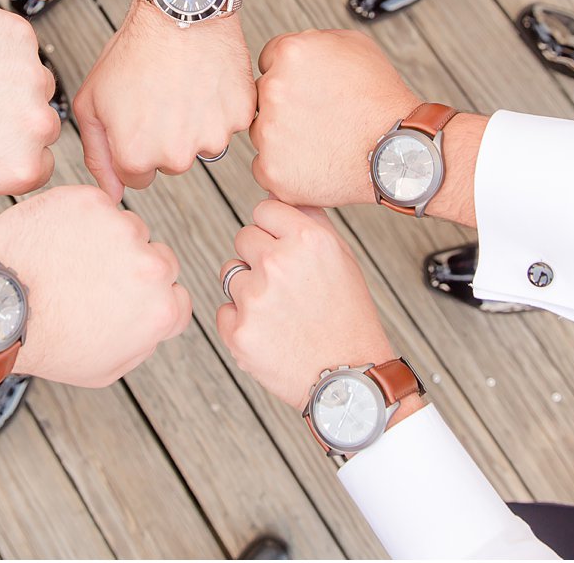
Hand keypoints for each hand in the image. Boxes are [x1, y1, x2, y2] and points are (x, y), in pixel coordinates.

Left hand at [0, 0, 60, 197]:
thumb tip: (8, 163)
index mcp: (21, 166)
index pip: (44, 160)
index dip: (15, 149)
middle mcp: (35, 122)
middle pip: (44, 119)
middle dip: (15, 115)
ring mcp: (29, 74)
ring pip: (34, 78)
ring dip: (9, 78)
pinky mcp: (17, 35)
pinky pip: (18, 42)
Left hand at [0, 186, 191, 393]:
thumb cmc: (42, 341)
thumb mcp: (105, 368)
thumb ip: (144, 342)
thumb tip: (155, 320)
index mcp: (160, 308)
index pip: (176, 295)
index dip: (148, 300)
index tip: (123, 300)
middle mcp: (149, 264)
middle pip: (158, 258)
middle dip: (132, 268)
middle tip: (91, 280)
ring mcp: (119, 227)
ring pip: (128, 227)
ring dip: (107, 240)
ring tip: (67, 262)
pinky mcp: (89, 201)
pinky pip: (97, 205)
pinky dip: (79, 218)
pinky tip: (57, 242)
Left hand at [74, 0, 255, 199]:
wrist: (179, 9)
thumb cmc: (134, 50)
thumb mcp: (93, 101)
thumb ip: (97, 155)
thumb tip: (110, 195)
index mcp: (137, 156)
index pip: (136, 176)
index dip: (133, 144)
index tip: (136, 115)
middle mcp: (177, 155)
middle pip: (171, 162)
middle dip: (164, 138)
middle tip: (159, 96)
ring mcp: (213, 137)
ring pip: (202, 144)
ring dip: (194, 123)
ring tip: (182, 85)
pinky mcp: (240, 116)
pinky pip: (229, 123)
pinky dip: (219, 106)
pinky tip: (204, 80)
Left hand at [217, 202, 400, 409]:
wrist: (348, 379)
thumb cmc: (348, 317)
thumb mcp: (342, 258)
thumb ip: (309, 222)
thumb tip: (278, 195)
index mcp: (307, 240)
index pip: (264, 209)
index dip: (273, 228)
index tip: (284, 246)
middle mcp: (278, 263)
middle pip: (243, 237)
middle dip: (259, 256)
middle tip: (285, 284)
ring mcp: (255, 298)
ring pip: (230, 273)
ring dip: (248, 287)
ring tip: (280, 310)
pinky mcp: (238, 332)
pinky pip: (225, 310)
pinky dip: (241, 321)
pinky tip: (271, 332)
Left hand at [252, 30, 484, 220]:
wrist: (399, 152)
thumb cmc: (381, 100)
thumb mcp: (354, 45)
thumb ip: (312, 41)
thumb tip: (291, 50)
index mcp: (290, 54)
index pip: (269, 60)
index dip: (292, 75)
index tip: (310, 89)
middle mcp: (273, 90)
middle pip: (262, 96)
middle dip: (285, 105)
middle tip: (319, 117)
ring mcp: (269, 132)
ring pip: (262, 132)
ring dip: (282, 136)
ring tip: (321, 140)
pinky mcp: (272, 170)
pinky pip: (264, 166)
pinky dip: (284, 168)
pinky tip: (314, 162)